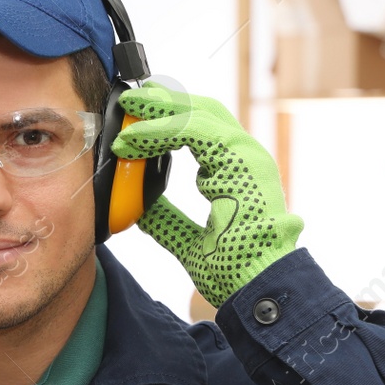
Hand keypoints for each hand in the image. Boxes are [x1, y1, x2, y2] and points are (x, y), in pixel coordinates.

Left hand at [110, 83, 303, 306]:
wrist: (257, 287)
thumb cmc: (233, 269)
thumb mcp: (187, 239)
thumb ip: (167, 218)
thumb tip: (139, 206)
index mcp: (236, 171)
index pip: (201, 127)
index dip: (167, 116)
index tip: (135, 114)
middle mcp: (245, 157)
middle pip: (203, 110)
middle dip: (163, 100)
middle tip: (129, 97)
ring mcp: (247, 156)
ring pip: (199, 113)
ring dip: (158, 108)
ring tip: (127, 107)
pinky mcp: (242, 162)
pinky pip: (195, 131)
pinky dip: (161, 130)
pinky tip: (135, 137)